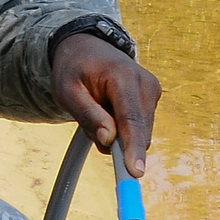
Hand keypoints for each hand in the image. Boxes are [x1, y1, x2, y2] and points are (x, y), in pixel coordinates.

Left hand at [50, 32, 160, 176]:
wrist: (87, 48)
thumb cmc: (74, 69)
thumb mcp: (67, 91)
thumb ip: (87, 115)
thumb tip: (108, 139)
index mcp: (122, 77)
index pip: (130, 119)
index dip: (133, 148)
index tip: (136, 171)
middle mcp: (145, 83)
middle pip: (139, 131)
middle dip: (117, 142)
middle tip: (91, 127)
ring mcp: (152, 90)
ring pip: (140, 133)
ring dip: (118, 135)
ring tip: (98, 112)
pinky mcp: (152, 97)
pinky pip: (139, 127)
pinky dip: (123, 128)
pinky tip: (108, 111)